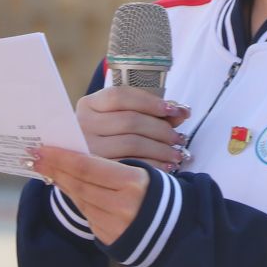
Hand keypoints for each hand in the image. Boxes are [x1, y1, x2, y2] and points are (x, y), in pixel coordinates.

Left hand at [30, 143, 152, 248]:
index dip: (61, 157)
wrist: (175, 228)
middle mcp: (122, 206)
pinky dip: (74, 196)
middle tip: (33, 155)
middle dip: (54, 168)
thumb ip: (110, 165)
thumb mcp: (142, 170)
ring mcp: (114, 225)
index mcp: (134, 183)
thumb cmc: (158, 190)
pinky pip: (86, 212)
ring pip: (79, 198)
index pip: (88, 167)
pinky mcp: (108, 237)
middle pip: (78, 184)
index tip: (41, 148)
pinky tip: (65, 184)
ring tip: (45, 167)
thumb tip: (73, 153)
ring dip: (60, 181)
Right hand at [77, 84, 191, 169]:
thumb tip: (183, 111)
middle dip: (161, 129)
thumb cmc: (111, 136)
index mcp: (88, 105)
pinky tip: (167, 166)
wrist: (85, 167)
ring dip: (161, 148)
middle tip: (179, 138)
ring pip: (132, 143)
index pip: (120, 96)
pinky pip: (131, 164)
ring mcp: (88, 149)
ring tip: (177, 153)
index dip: (149, 101)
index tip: (173, 110)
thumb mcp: (126, 116)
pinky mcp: (97, 171)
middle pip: (130, 121)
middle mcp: (83, 125)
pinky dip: (154, 165)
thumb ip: (153, 111)